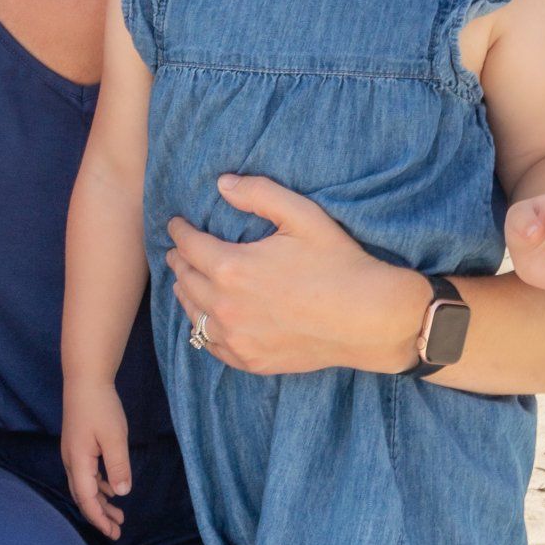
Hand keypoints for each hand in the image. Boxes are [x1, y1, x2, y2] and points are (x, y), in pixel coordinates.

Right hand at [62, 379, 131, 540]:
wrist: (85, 380)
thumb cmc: (100, 407)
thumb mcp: (115, 437)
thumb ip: (118, 466)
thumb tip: (121, 494)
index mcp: (78, 462)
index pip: (87, 499)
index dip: (99, 519)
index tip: (113, 533)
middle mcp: (71, 461)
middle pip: (82, 497)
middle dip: (99, 515)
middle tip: (117, 531)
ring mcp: (72, 454)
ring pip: (84, 487)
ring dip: (100, 502)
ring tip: (118, 515)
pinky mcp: (77, 446)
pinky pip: (86, 475)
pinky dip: (98, 487)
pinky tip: (110, 489)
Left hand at [166, 176, 428, 375]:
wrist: (368, 319)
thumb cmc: (338, 262)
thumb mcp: (303, 215)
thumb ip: (259, 194)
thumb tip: (222, 183)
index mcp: (232, 268)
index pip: (188, 246)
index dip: (179, 231)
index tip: (177, 224)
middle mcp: (226, 306)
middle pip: (184, 279)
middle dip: (179, 260)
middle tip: (178, 251)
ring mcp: (236, 338)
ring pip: (192, 313)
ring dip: (186, 292)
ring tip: (187, 280)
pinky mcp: (250, 360)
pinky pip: (210, 344)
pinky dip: (203, 326)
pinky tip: (206, 318)